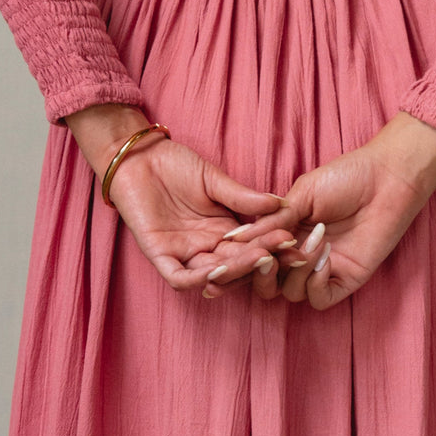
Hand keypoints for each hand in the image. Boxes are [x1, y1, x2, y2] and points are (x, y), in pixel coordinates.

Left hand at [105, 133, 302, 295]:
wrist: (138, 156)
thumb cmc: (174, 165)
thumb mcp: (214, 180)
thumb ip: (243, 196)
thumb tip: (280, 204)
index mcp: (223, 231)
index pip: (252, 246)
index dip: (273, 246)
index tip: (297, 242)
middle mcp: (206, 247)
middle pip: (237, 264)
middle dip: (260, 260)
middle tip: (282, 251)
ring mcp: (183, 253)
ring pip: (213, 275)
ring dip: (234, 271)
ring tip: (257, 259)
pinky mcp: (159, 254)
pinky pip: (178, 277)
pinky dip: (196, 279)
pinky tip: (214, 272)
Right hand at [208, 146, 435, 310]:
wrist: (385, 179)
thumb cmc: (345, 179)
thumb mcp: (300, 195)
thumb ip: (271, 220)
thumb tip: (235, 239)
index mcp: (285, 233)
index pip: (254, 258)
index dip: (240, 261)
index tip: (229, 256)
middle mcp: (299, 255)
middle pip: (266, 284)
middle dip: (260, 273)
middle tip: (266, 256)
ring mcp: (322, 269)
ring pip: (290, 293)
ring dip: (296, 269)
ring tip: (315, 240)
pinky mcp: (345, 279)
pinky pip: (318, 299)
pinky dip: (315, 284)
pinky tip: (325, 258)